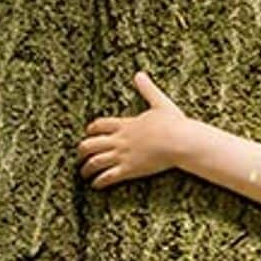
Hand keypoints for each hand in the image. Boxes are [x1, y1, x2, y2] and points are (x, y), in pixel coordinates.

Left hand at [77, 71, 190, 188]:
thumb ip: (148, 90)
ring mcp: (122, 155)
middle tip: (80, 156)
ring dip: (87, 168)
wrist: (180, 141)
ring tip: (84, 173)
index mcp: (125, 124)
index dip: (92, 129)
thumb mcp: (160, 103)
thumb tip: (139, 74)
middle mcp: (119, 139)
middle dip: (82, 151)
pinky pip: (108, 177)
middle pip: (90, 144)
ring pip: (95, 162)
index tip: (88, 133)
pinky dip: (99, 181)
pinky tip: (95, 185)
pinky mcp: (129, 169)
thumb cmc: (174, 123)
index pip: (100, 125)